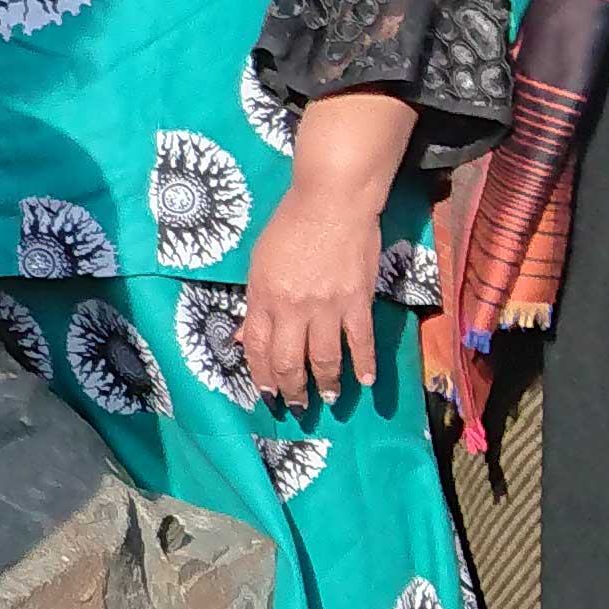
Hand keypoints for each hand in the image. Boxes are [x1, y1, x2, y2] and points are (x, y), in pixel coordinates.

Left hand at [248, 87, 416, 414]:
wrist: (332, 202)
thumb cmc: (289, 227)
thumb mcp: (259, 262)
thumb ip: (254, 302)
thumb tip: (243, 336)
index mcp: (264, 297)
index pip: (256, 347)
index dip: (261, 374)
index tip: (267, 392)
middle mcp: (293, 308)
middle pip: (289, 361)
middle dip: (291, 390)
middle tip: (296, 405)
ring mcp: (327, 306)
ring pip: (324, 358)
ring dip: (326, 384)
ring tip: (329, 399)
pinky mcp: (358, 301)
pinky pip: (361, 341)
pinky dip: (364, 364)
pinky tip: (365, 381)